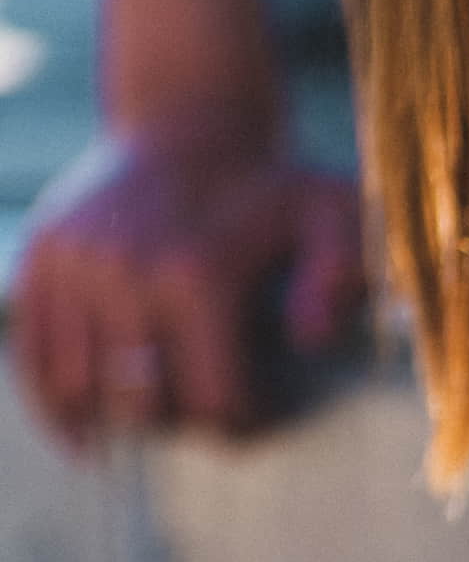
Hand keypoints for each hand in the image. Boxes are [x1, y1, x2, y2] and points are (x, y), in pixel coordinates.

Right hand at [13, 114, 364, 443]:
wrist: (188, 125)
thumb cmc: (271, 192)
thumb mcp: (332, 217)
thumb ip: (344, 274)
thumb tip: (310, 338)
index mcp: (195, 273)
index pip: (212, 402)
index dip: (240, 422)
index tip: (254, 408)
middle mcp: (123, 270)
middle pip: (145, 405)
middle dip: (180, 422)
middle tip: (203, 404)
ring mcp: (71, 265)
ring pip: (84, 392)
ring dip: (120, 417)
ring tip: (155, 412)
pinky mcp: (38, 262)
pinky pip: (31, 359)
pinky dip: (55, 407)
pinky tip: (87, 435)